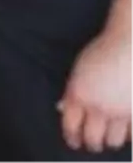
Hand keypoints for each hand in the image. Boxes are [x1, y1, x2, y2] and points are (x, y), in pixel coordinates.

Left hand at [60, 29, 132, 151]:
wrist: (129, 45)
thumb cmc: (102, 51)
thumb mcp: (79, 70)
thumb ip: (73, 91)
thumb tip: (64, 108)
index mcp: (78, 94)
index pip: (70, 125)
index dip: (71, 137)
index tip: (74, 141)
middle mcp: (98, 107)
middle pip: (92, 138)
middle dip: (91, 144)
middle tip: (93, 144)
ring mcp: (119, 112)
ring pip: (113, 141)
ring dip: (110, 141)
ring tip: (109, 138)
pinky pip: (132, 135)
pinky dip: (128, 135)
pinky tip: (126, 132)